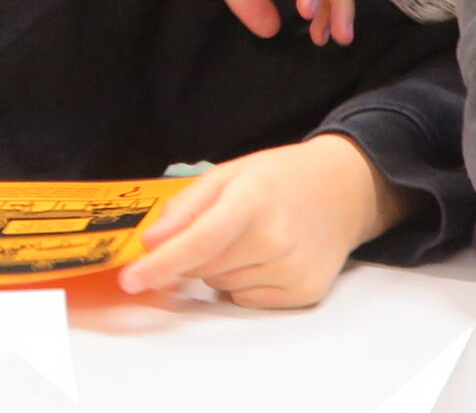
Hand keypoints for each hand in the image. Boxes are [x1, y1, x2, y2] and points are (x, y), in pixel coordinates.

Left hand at [118, 135, 406, 307]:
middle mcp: (277, 237)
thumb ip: (186, 208)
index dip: (162, 264)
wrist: (343, 191)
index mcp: (253, 199)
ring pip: (221, 286)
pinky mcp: (304, 292)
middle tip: (220, 226)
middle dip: (193, 254)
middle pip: (203, 267)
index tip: (132, 280)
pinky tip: (264, 257)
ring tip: (250, 237)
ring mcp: (293, 268)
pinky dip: (242, 284)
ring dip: (219, 268)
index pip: (200, 241)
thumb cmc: (278, 180)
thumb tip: (152, 243)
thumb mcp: (228, 174)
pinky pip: (245, 300)